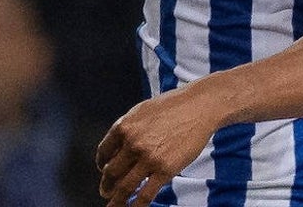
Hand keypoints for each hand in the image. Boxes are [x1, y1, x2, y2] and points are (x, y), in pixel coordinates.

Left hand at [96, 84, 217, 206]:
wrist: (200, 106)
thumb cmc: (174, 105)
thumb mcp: (143, 110)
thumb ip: (128, 128)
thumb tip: (117, 147)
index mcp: (124, 127)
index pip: (104, 152)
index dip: (102, 164)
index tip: (104, 170)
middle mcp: (132, 143)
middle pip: (111, 172)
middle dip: (106, 185)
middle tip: (106, 191)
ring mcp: (148, 158)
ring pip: (125, 187)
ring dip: (117, 200)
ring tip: (114, 205)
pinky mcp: (165, 170)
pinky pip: (145, 194)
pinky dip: (136, 206)